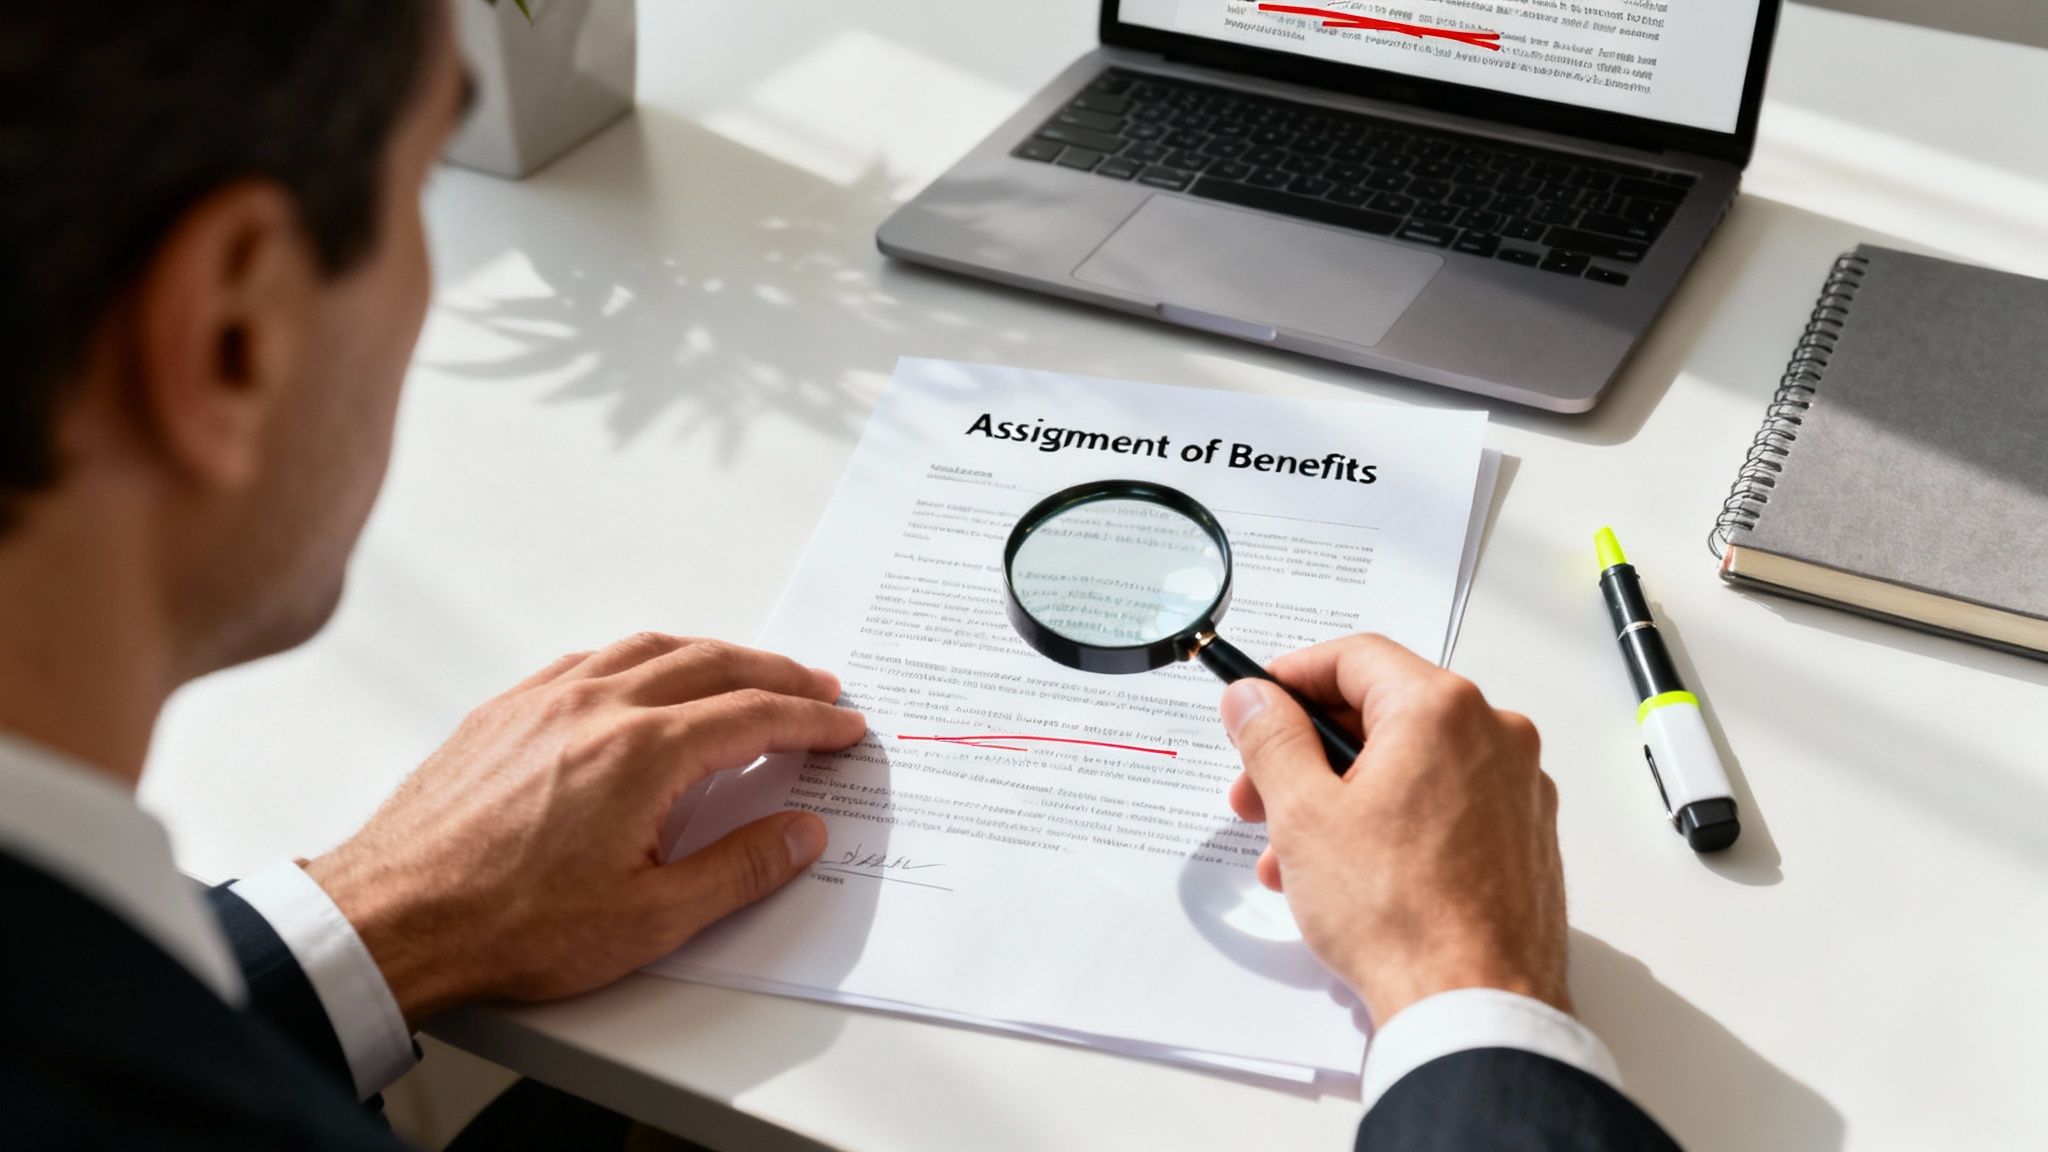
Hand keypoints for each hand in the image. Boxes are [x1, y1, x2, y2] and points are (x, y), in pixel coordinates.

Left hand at [304, 633, 865, 1026]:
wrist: (394, 918)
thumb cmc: (508, 925)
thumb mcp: (649, 920)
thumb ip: (740, 868)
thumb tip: (801, 832)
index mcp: (642, 754)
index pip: (752, 717)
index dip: (809, 720)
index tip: (844, 726)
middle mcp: (596, 707)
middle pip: (712, 666)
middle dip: (776, 675)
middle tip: (818, 690)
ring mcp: (545, 701)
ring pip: (650, 649)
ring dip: (713, 654)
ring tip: (748, 671)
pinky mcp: (505, 711)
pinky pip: (591, 659)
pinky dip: (642, 657)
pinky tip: (648, 676)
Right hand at [1218, 634, 1567, 1026]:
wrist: (1476, 1006)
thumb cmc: (1399, 915)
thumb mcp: (1303, 815)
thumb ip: (1272, 740)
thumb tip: (1254, 699)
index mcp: (1442, 710)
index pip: (1354, 658)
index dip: (1291, 678)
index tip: (1255, 705)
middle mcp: (1494, 735)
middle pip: (1380, 713)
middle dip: (1306, 752)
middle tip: (1255, 792)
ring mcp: (1517, 788)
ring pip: (1408, 765)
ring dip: (1339, 797)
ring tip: (1287, 854)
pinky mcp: (1523, 837)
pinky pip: (1441, 805)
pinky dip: (1388, 822)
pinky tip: (1343, 872)